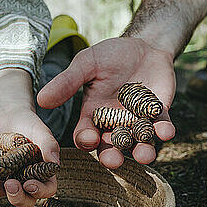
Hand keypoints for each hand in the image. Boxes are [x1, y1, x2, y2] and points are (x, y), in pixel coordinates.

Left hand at [0, 69, 59, 206]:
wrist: (9, 115)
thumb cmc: (30, 123)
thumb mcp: (40, 131)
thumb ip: (49, 145)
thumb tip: (55, 163)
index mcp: (44, 172)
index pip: (47, 189)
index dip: (39, 191)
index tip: (29, 184)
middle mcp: (27, 179)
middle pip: (24, 199)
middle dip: (16, 196)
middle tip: (10, 184)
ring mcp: (9, 178)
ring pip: (1, 191)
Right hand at [37, 37, 175, 168]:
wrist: (144, 46)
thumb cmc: (110, 56)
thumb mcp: (86, 64)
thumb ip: (67, 83)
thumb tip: (41, 100)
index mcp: (94, 115)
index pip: (86, 135)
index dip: (86, 140)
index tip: (88, 138)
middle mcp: (116, 124)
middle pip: (112, 147)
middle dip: (113, 156)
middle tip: (114, 161)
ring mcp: (139, 121)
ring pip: (139, 143)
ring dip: (142, 151)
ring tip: (145, 155)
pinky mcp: (160, 115)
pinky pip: (162, 127)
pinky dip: (164, 131)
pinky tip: (165, 131)